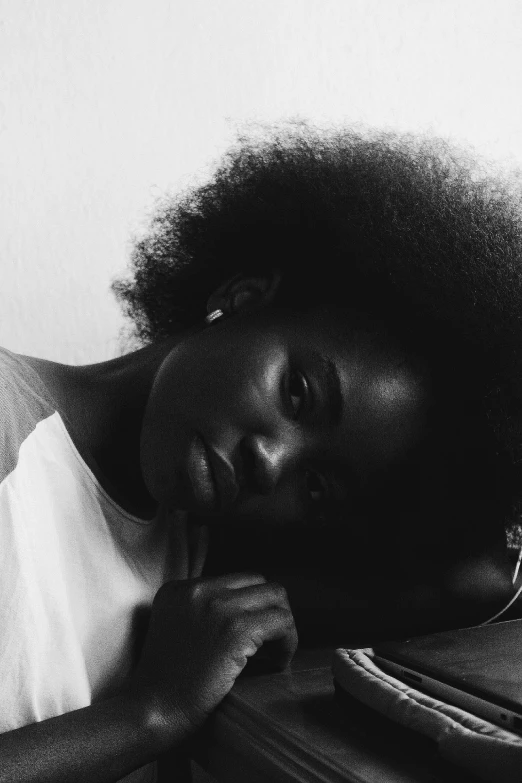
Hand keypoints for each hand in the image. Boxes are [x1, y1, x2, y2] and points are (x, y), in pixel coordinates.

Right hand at [129, 573, 296, 747]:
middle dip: (270, 611)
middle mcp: (198, 589)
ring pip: (276, 597)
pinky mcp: (236, 629)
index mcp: (180, 588)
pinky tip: (277, 663)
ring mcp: (217, 606)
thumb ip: (200, 613)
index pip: (236, 581)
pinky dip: (288, 642)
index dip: (251, 608)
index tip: (252, 638)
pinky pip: (282, 621)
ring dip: (283, 626)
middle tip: (270, 645)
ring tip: (275, 655)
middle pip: (259, 582)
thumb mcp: (174, 630)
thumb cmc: (165, 685)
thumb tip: (249, 611)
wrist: (151, 711)